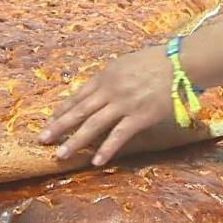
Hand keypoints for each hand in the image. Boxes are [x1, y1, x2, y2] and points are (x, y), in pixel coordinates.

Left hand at [38, 45, 173, 165]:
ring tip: (61, 154)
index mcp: (105, 76)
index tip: (50, 121)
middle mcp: (110, 90)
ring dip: (75, 141)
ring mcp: (124, 104)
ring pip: (94, 125)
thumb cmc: (154, 61)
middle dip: (59, 126)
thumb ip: (109, 78)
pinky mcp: (139, 116)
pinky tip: (96, 161)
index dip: (62, 109)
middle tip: (43, 139)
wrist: (179, 63)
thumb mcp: (125, 64)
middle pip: (79, 111)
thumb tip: (96, 90)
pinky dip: (106, 148)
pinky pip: (119, 135)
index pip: (78, 95)